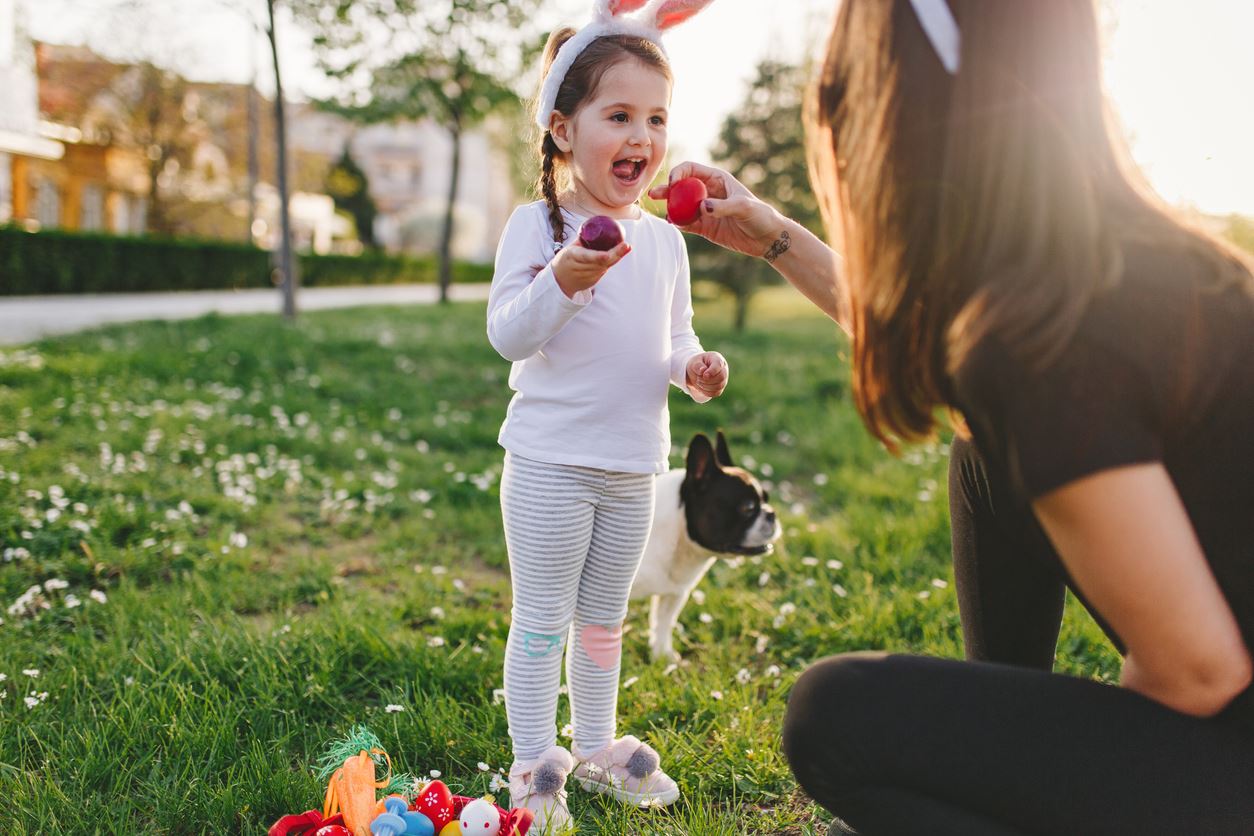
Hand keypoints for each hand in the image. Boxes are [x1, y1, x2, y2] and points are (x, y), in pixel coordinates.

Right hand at [551, 239, 631, 297]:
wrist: (560, 280)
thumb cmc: (567, 259)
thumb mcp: (571, 248)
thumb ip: (584, 239)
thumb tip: (599, 226)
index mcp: (572, 256)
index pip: (587, 257)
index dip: (598, 257)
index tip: (607, 254)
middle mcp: (580, 268)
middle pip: (601, 263)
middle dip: (616, 254)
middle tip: (627, 245)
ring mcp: (587, 277)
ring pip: (605, 266)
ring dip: (616, 256)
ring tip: (625, 247)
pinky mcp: (592, 282)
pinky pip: (604, 270)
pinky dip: (610, 262)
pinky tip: (616, 255)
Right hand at [648, 162, 785, 258]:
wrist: (766, 238)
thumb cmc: (760, 215)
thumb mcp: (743, 207)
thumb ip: (722, 206)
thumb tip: (702, 207)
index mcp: (717, 179)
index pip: (691, 169)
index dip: (679, 173)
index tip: (673, 184)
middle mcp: (708, 192)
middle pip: (681, 187)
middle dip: (666, 189)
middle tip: (654, 194)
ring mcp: (704, 210)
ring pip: (681, 206)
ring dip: (670, 208)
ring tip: (663, 213)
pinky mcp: (705, 227)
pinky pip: (686, 223)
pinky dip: (679, 224)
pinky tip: (675, 225)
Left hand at [686, 351, 728, 398]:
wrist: (696, 372)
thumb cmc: (697, 364)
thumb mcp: (694, 362)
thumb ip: (697, 365)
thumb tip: (703, 371)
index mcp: (717, 359)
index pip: (719, 365)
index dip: (712, 371)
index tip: (704, 375)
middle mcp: (723, 369)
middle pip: (721, 377)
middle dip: (707, 380)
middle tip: (698, 378)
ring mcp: (723, 379)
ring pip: (719, 386)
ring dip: (706, 386)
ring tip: (699, 381)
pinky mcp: (720, 388)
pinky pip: (715, 393)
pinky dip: (706, 392)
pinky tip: (702, 386)